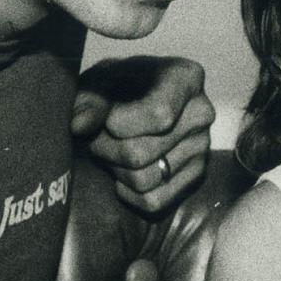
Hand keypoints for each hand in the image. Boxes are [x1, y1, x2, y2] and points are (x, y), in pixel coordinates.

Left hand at [73, 56, 214, 214]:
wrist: (135, 100)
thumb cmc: (118, 87)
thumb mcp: (100, 81)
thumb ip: (90, 99)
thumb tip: (79, 125)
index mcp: (185, 78)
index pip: (158, 115)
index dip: (117, 124)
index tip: (104, 118)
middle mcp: (201, 113)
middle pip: (140, 153)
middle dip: (106, 149)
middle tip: (98, 137)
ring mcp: (201, 147)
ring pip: (144, 180)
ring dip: (115, 170)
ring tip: (112, 152)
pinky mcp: (195, 176)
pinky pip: (153, 201)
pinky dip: (129, 192)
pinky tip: (125, 170)